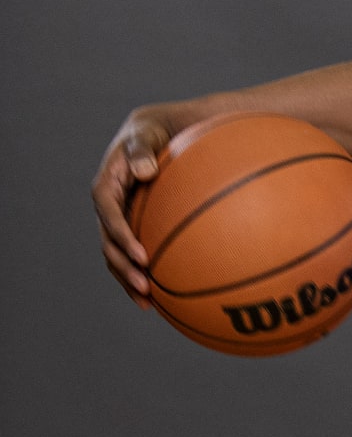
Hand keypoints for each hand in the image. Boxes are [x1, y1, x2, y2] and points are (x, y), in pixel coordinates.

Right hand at [91, 109, 175, 306]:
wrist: (154, 135)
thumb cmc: (151, 133)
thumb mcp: (145, 134)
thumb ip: (142, 150)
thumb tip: (146, 170)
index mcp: (106, 187)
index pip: (109, 215)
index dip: (122, 236)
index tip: (141, 255)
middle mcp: (108, 208)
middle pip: (109, 244)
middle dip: (124, 268)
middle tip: (144, 287)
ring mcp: (119, 221)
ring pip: (117, 257)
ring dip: (129, 280)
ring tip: (148, 303)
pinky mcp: (132, 228)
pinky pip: (133, 256)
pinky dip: (142, 275)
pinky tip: (160, 298)